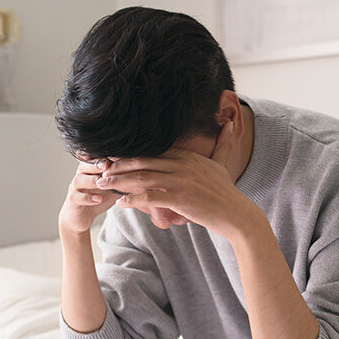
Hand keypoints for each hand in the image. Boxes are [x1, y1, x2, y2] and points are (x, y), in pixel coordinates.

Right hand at [58, 155, 122, 234]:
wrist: (82, 216)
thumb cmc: (100, 197)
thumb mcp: (113, 186)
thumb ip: (124, 179)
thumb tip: (144, 172)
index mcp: (91, 167)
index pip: (96, 157)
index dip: (106, 156)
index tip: (117, 154)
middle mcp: (81, 174)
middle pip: (85, 164)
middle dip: (97, 163)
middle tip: (107, 163)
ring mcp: (75, 187)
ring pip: (80, 179)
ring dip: (92, 180)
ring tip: (102, 182)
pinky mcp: (72, 200)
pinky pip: (77, 197)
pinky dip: (88, 198)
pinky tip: (98, 199)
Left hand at [95, 121, 255, 238]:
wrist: (236, 214)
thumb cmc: (227, 192)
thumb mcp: (223, 163)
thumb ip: (222, 144)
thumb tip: (229, 124)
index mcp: (187, 156)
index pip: (152, 152)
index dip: (131, 155)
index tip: (114, 158)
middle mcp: (182, 165)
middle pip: (143, 162)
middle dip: (119, 165)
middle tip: (101, 169)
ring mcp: (181, 181)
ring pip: (142, 178)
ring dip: (119, 181)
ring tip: (103, 184)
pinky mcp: (180, 198)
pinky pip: (149, 197)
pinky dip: (132, 200)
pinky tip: (121, 203)